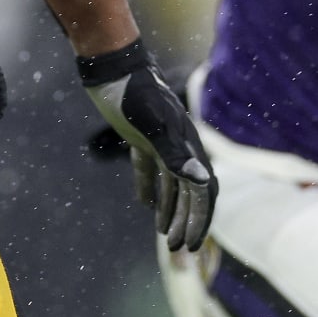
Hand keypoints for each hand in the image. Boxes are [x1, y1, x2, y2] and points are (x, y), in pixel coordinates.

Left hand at [79, 41, 215, 250]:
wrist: (112, 67)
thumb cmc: (133, 94)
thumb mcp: (153, 126)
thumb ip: (178, 154)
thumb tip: (205, 182)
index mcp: (188, 146)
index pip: (203, 191)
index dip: (199, 219)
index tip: (190, 246)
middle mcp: (179, 145)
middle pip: (190, 191)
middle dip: (185, 221)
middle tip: (176, 250)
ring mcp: (159, 140)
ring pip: (172, 183)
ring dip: (170, 209)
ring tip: (163, 234)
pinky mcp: (139, 136)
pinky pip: (150, 168)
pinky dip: (149, 187)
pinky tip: (144, 204)